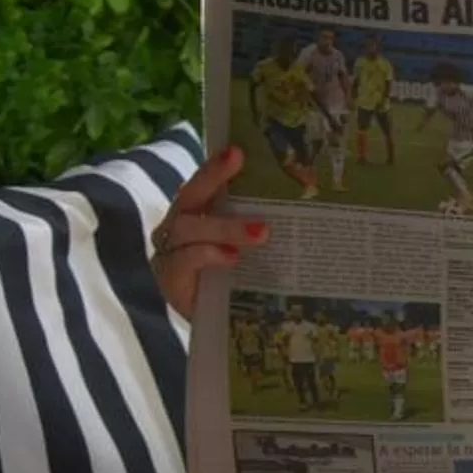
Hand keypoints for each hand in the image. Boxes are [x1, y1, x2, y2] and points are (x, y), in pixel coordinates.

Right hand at [150, 146, 265, 322]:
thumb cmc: (233, 277)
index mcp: (199, 211)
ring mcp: (170, 249)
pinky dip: (207, 255)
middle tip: (238, 160)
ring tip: (261, 232)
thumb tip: (303, 197)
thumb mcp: (249, 246)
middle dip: (212, 176)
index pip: (205, 180)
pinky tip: (231, 257)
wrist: (216, 322)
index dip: (216, 163)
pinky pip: (183, 259)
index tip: (238, 149)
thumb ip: (259, 223)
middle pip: (191, 194)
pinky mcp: (169, 277)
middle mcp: (180, 223)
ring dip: (225, 226)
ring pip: (189, 227)